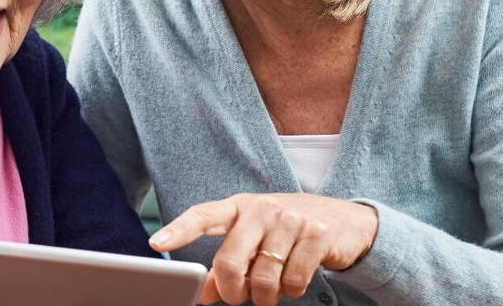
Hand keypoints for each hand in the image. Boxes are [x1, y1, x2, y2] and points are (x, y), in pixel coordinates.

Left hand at [149, 193, 377, 305]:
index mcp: (240, 206)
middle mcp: (262, 208)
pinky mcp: (316, 236)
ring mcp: (291, 219)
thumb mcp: (255, 240)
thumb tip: (202, 294)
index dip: (179, 230)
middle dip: (232, 291)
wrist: (345, 222)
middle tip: (240, 298)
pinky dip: (291, 292)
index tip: (157, 243)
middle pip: (230, 261)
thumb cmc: (287, 231)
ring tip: (272, 289)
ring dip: (265, 296)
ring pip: (263, 278)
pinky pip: (292, 281)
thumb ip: (227, 265)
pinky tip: (295, 280)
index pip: (203, 215)